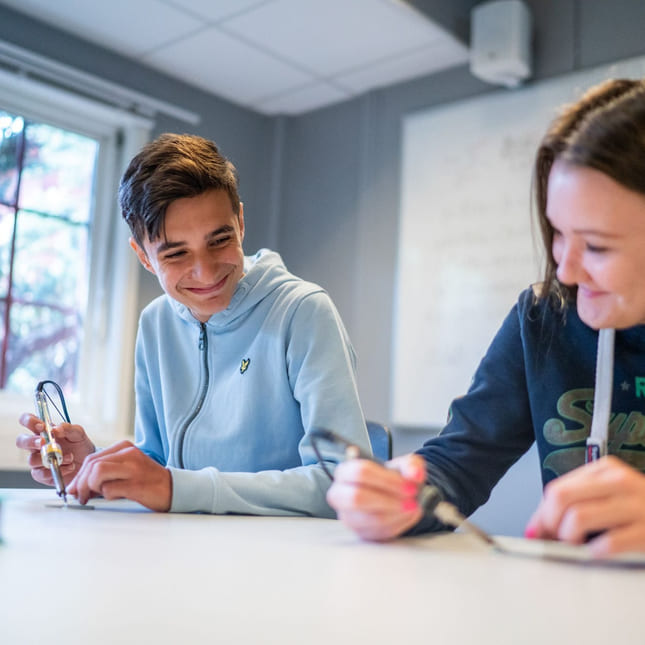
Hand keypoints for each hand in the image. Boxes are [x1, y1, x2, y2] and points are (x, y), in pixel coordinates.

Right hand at [16, 413, 95, 485]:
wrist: (87, 463)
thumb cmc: (79, 446)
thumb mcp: (78, 434)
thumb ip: (68, 428)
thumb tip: (56, 428)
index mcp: (44, 431)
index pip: (27, 421)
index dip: (29, 421)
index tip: (41, 425)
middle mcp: (37, 445)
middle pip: (21, 441)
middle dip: (30, 441)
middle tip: (43, 442)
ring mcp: (38, 460)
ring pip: (31, 460)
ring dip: (50, 458)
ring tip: (69, 457)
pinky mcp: (42, 475)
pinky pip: (41, 474)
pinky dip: (56, 470)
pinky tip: (69, 467)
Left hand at [67, 441, 171, 511]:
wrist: (173, 488)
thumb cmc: (148, 480)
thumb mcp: (127, 468)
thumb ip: (106, 471)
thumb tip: (79, 485)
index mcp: (125, 447)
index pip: (92, 458)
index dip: (78, 475)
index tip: (74, 488)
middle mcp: (129, 454)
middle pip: (92, 465)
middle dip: (80, 483)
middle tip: (79, 496)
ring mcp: (133, 468)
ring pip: (97, 473)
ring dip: (90, 488)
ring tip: (92, 497)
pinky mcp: (136, 484)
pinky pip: (109, 489)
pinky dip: (106, 496)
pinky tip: (114, 498)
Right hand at [326, 453, 426, 540]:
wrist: (390, 493)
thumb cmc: (391, 476)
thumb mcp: (403, 464)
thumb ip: (412, 465)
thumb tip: (415, 474)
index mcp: (346, 471)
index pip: (360, 473)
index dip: (387, 480)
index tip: (409, 486)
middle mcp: (340, 494)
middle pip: (358, 498)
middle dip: (389, 500)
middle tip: (411, 499)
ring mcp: (349, 516)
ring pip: (371, 518)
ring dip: (398, 513)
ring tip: (413, 506)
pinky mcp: (360, 532)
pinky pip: (380, 532)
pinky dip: (400, 524)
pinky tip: (408, 514)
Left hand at [525, 456, 644, 556]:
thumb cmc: (640, 512)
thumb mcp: (607, 497)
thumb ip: (574, 505)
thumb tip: (534, 528)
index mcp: (606, 470)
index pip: (557, 489)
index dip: (541, 514)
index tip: (537, 532)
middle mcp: (620, 482)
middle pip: (561, 499)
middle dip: (550, 525)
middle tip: (556, 541)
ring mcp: (637, 505)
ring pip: (578, 518)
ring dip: (569, 539)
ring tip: (577, 547)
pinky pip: (609, 542)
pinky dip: (595, 552)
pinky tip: (598, 553)